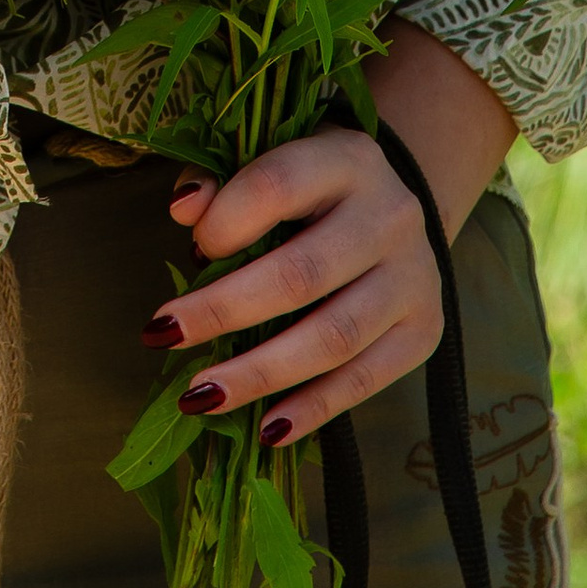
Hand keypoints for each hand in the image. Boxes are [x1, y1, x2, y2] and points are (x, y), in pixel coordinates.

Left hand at [146, 23, 517, 446]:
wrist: (395, 207)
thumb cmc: (308, 188)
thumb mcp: (268, 160)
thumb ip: (219, 180)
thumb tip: (183, 210)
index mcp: (345, 158)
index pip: (279, 185)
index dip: (227, 220)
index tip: (188, 250)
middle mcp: (390, 215)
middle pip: (302, 273)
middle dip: (224, 310)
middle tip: (163, 335)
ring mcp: (414, 278)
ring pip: (333, 337)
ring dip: (260, 374)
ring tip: (199, 395)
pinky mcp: (423, 331)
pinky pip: (365, 379)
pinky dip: (313, 408)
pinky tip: (266, 429)